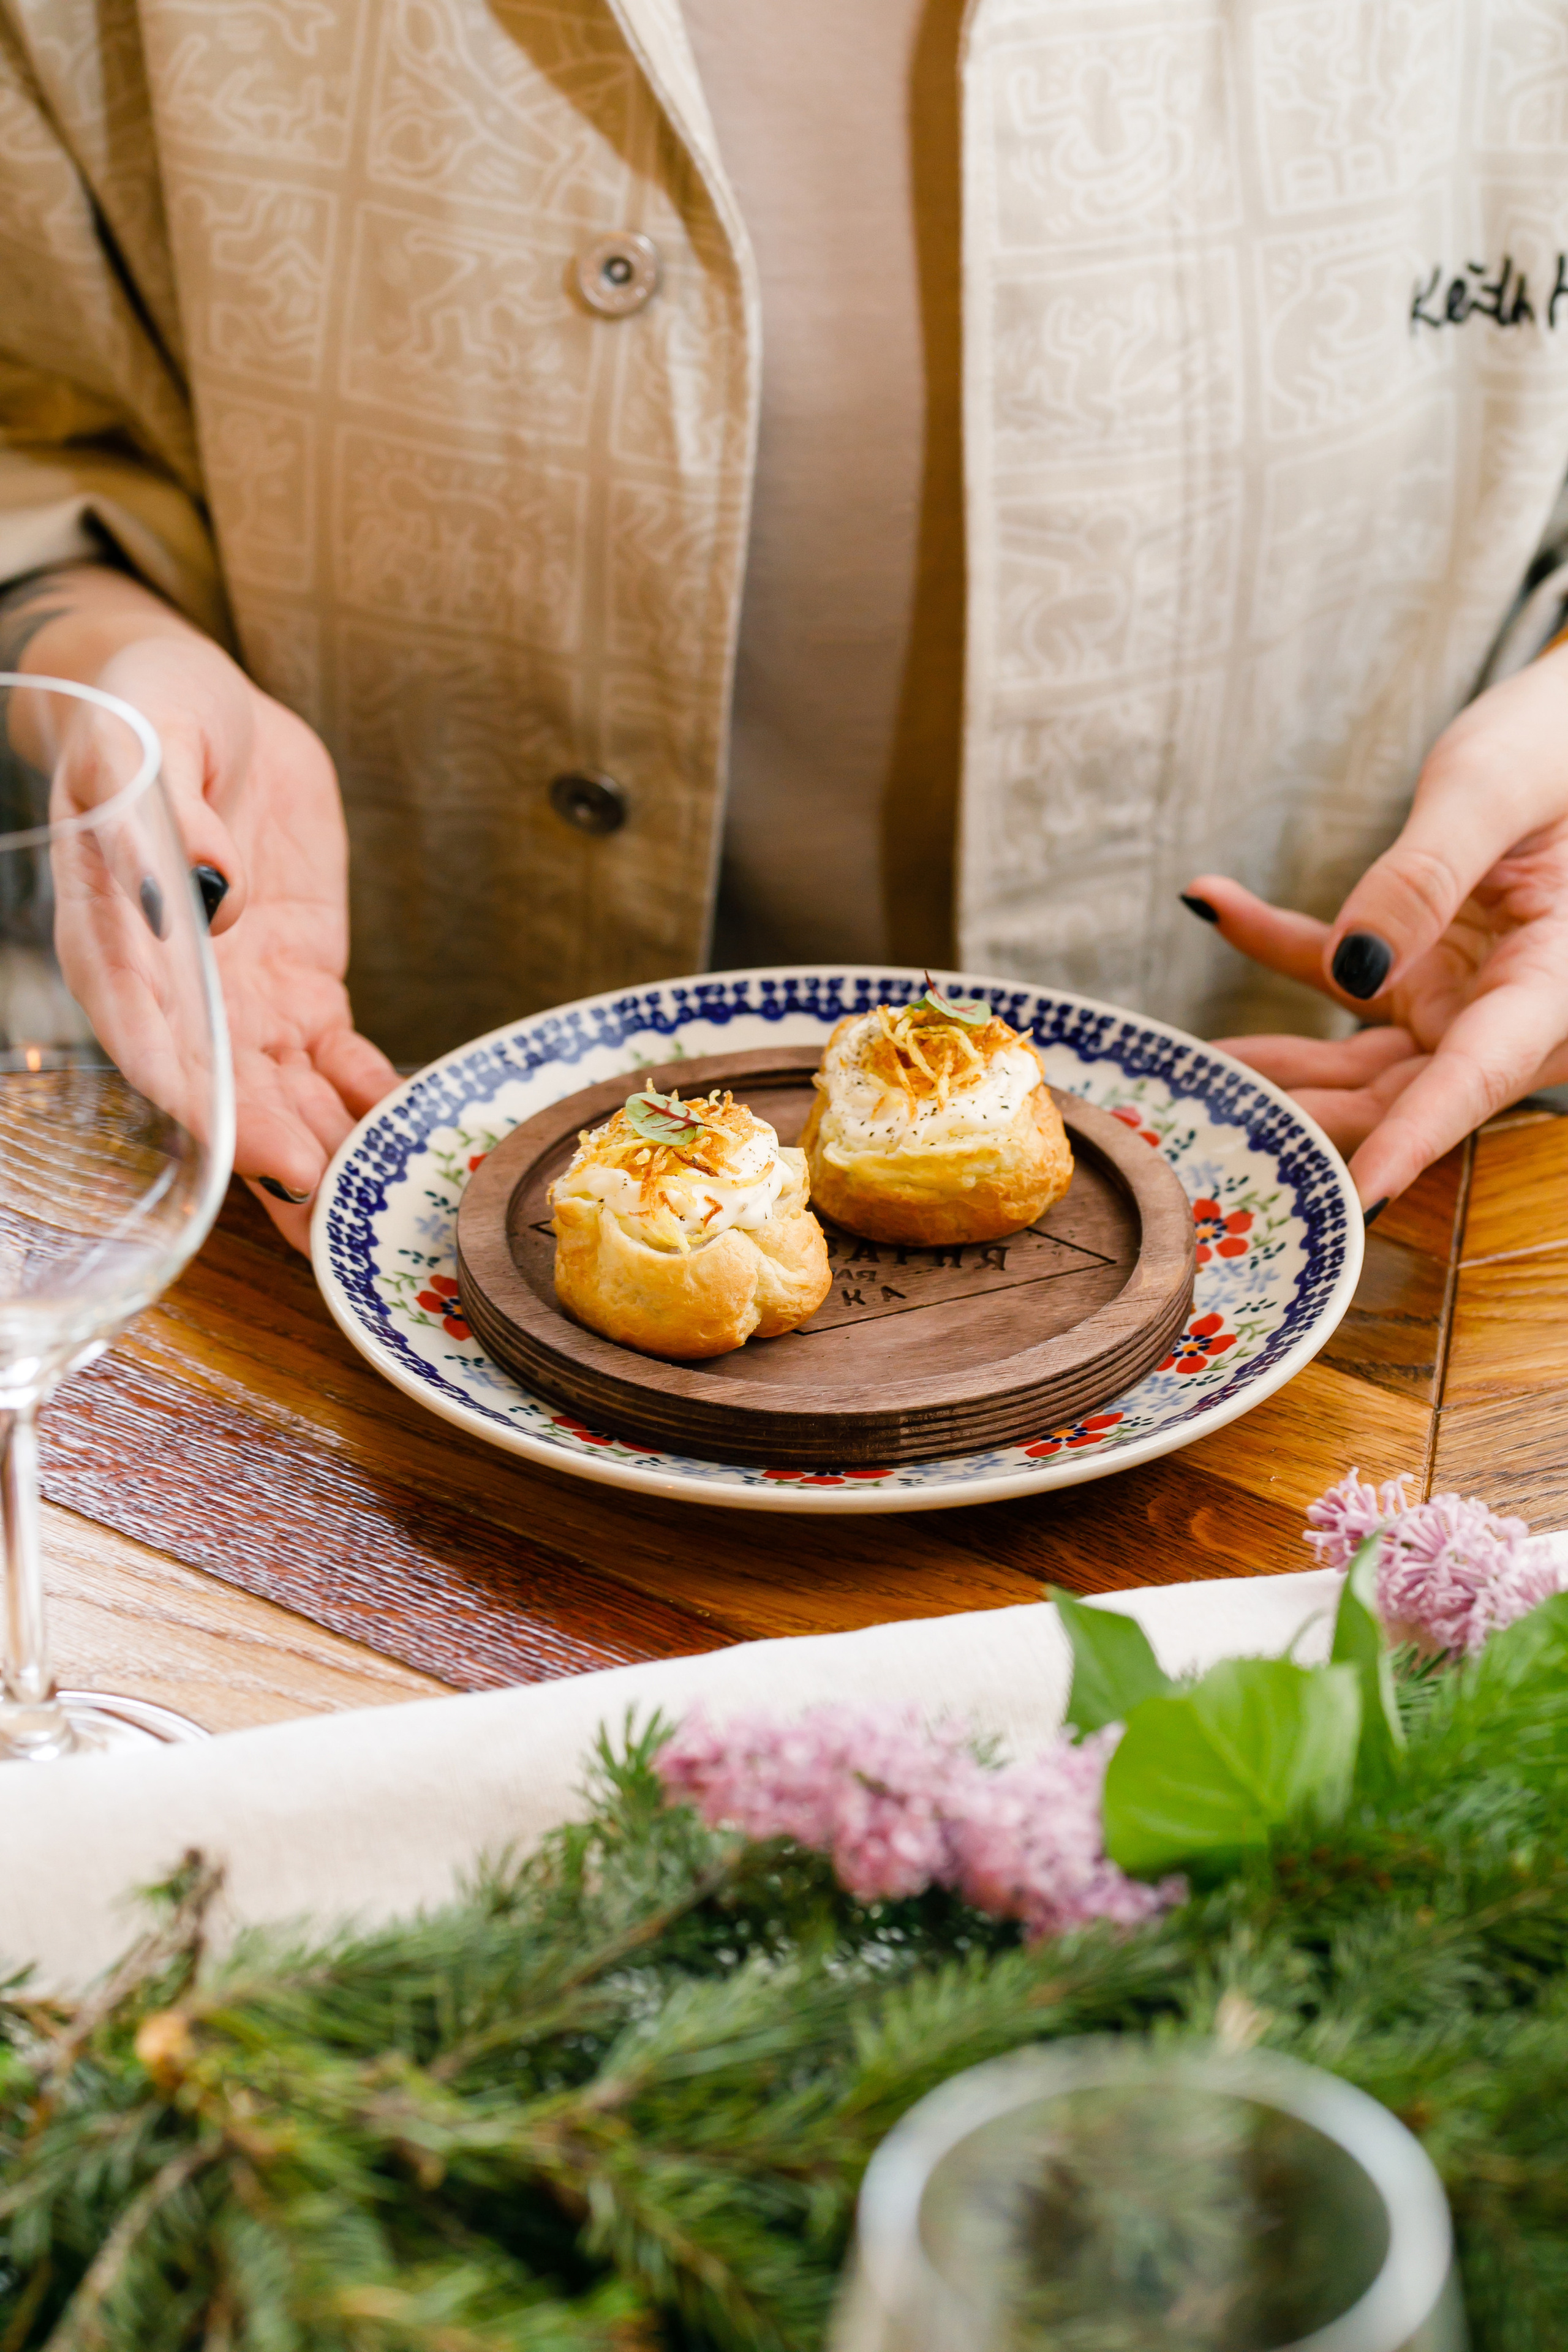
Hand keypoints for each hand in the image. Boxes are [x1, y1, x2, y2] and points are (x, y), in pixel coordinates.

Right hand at [9, 568, 398, 1248]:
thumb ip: (161, 810)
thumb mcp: (145, 738)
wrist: (206, 709)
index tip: (255, 1150)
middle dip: (279, 1152)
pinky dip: (372, 1102)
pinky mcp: (301, 986)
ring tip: (375, 1212)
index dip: (201, 1104)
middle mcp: (179, 994)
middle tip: (331, 1206)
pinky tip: (413, 1141)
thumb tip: (199, 880)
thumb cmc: (151, 712)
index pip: (154, 1043)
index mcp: (118, 945)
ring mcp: (242, 999)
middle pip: (227, 1092)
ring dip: (328, 1155)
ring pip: (286, 1096)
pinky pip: (338, 1061)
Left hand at [1185, 638, 1567, 1209]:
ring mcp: (1462, 992)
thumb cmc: (1566, 741)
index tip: (1359, 1199)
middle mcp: (1510, 1009)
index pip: (1476, 1080)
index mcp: (1556, 983)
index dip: (1414, 1142)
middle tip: (1209, 1139)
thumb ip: (1426, 874)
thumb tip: (1355, 964)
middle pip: (1401, 1093)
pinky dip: (1276, 943)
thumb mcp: (1495, 788)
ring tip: (1177, 1069)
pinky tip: (1213, 900)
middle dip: (1307, 1121)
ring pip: (1356, 1059)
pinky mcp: (1424, 962)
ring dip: (1271, 1059)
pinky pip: (1338, 972)